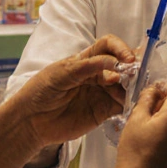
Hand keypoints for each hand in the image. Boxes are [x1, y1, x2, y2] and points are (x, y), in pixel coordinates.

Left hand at [14, 35, 136, 151]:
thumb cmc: (41, 91)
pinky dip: (130, 103)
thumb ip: (87, 66)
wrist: (30, 121)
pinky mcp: (103, 111)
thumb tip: (115, 64)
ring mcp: (101, 93)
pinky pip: (122, 105)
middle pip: (122, 65)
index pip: (108, 46)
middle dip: (131, 67)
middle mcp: (97, 75)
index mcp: (86, 60)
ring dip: (132, 86)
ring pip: (125, 85)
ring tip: (132, 91)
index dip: (120, 49)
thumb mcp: (61, 73)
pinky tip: (130, 103)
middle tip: (136, 75)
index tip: (128, 59)